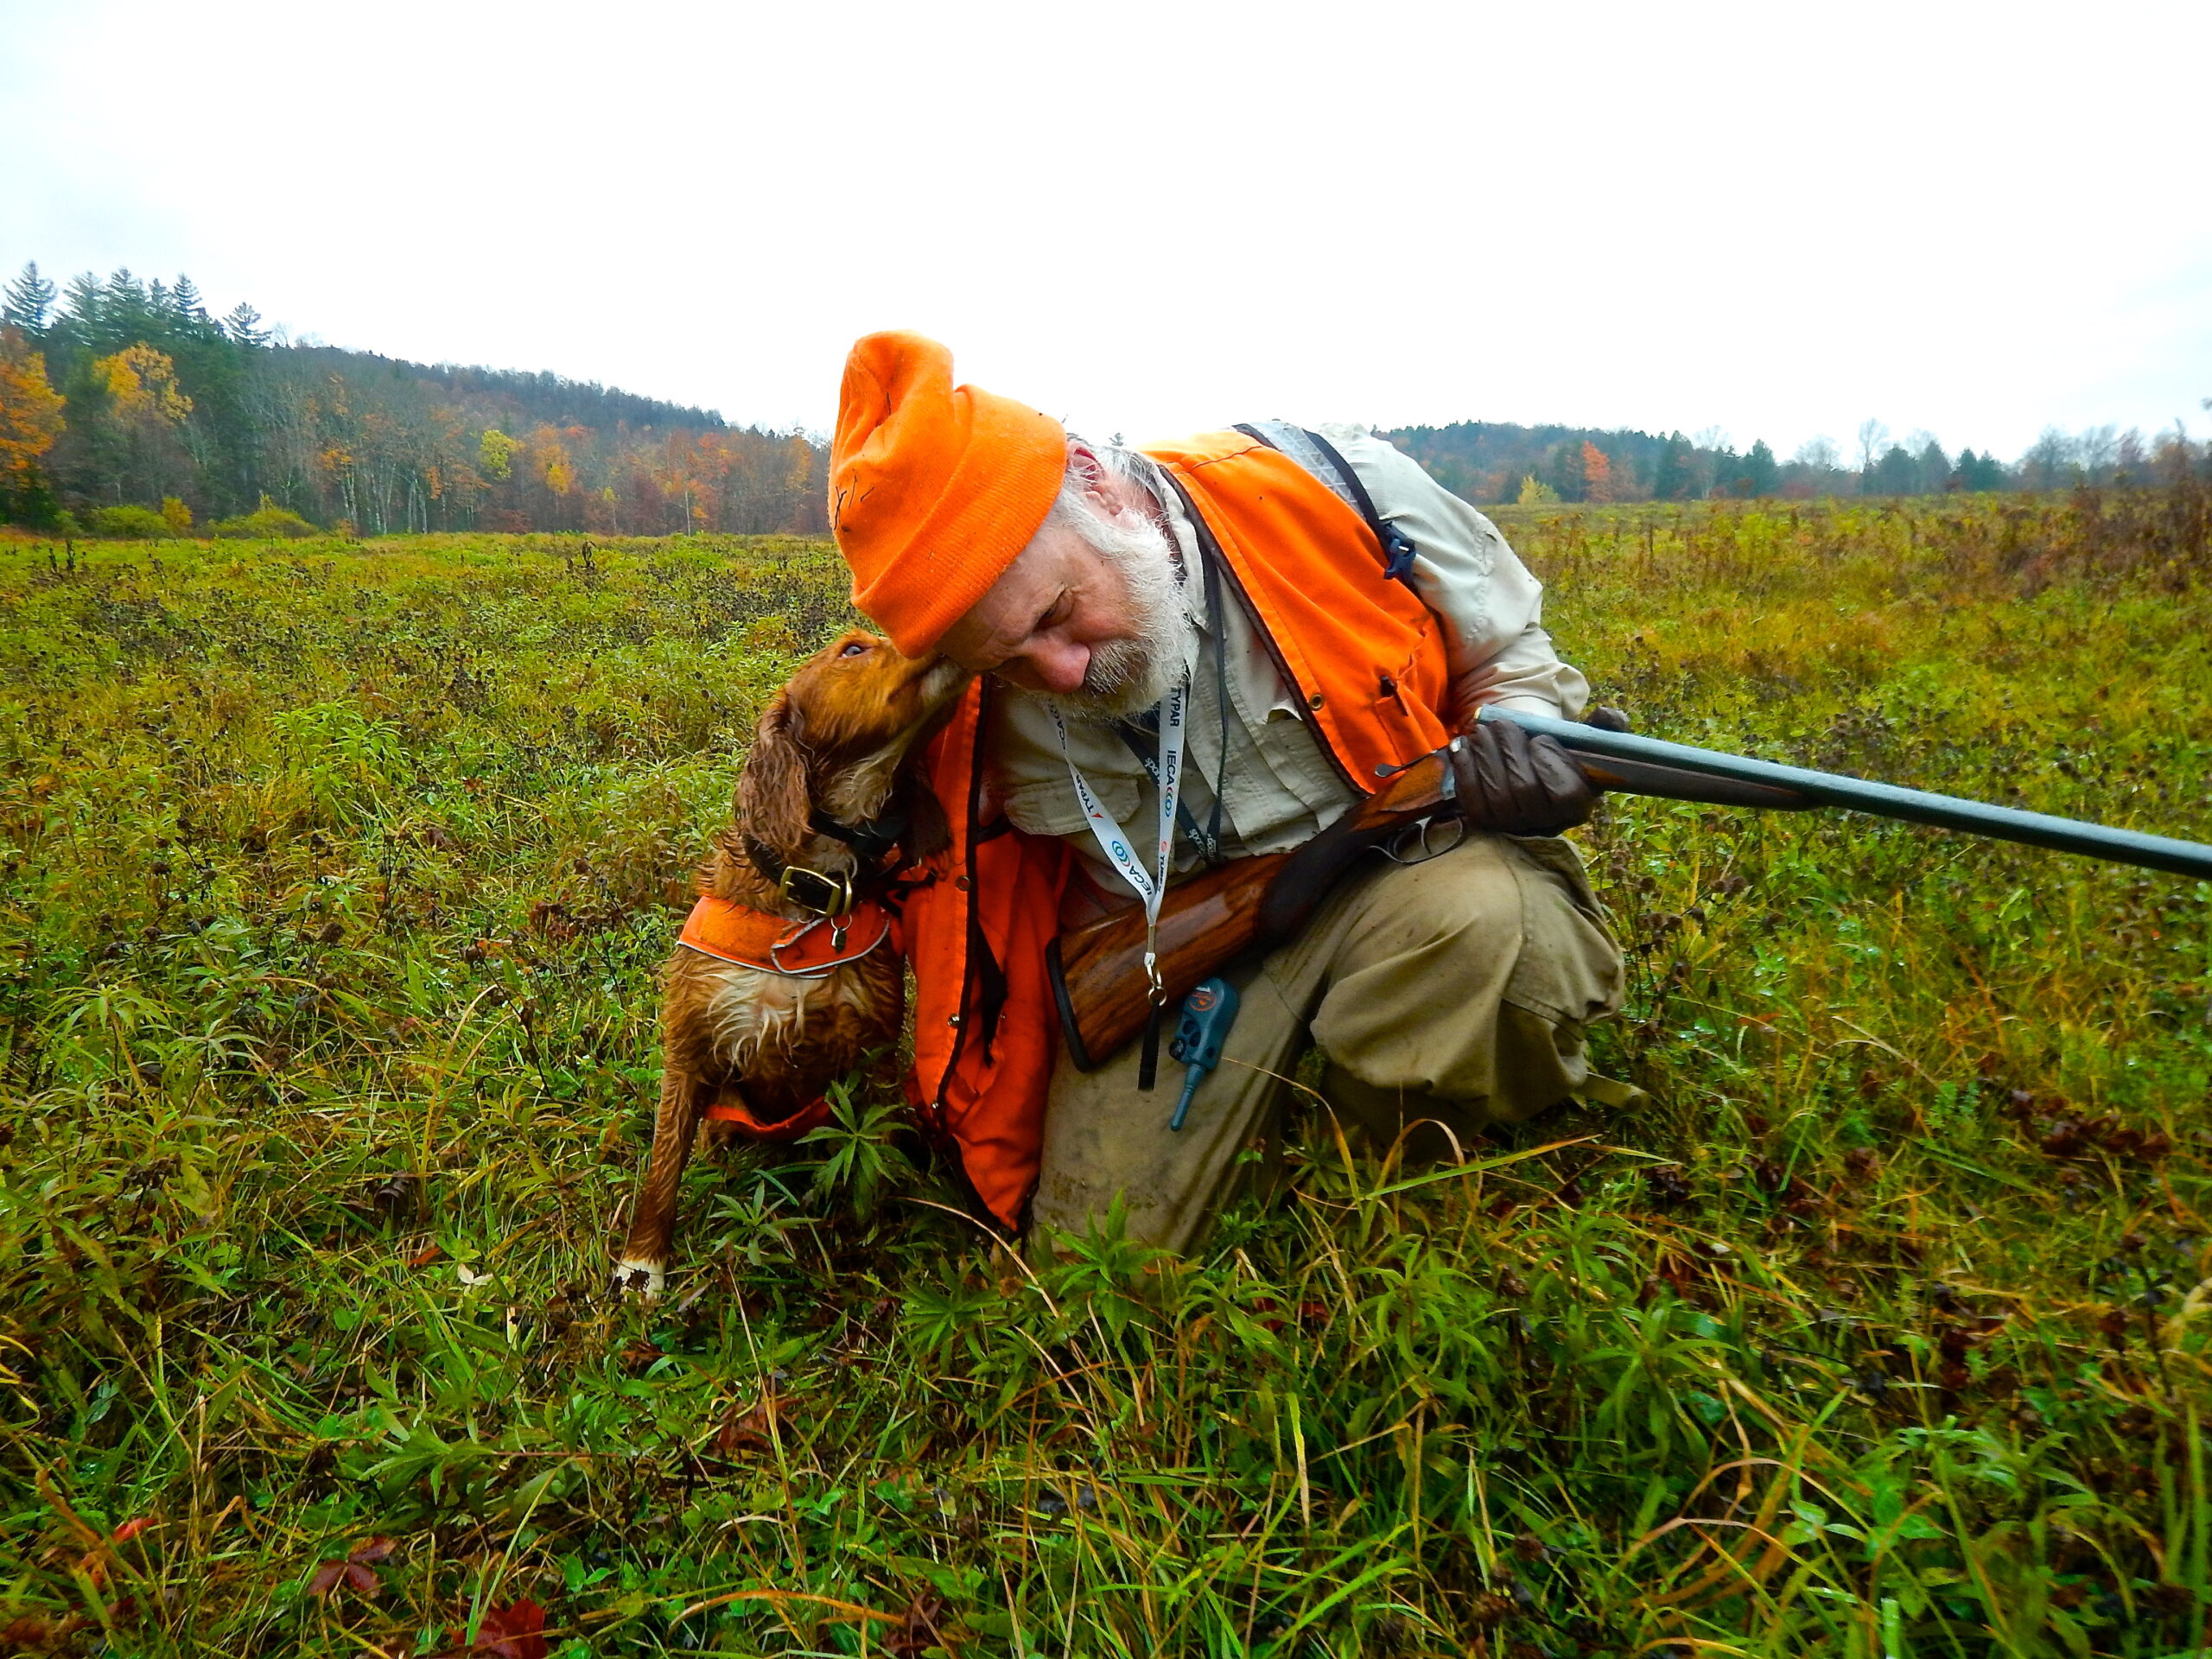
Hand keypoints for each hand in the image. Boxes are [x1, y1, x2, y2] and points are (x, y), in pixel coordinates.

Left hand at [1451, 715, 1597, 834]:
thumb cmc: (1560, 750)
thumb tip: (1605, 715)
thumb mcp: (1587, 737)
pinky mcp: (1487, 823)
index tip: (1540, 739)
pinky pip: (1472, 802)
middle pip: (1524, 791)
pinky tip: (1463, 747)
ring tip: (1482, 732)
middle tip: (1502, 725)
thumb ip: (1606, 726)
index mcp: (1577, 805)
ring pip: (1497, 796)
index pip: (1566, 795)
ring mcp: (1514, 826)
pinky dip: (1465, 771)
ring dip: (1486, 758)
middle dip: (1510, 753)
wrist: (1528, 762)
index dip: (1550, 765)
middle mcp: (1547, 822)